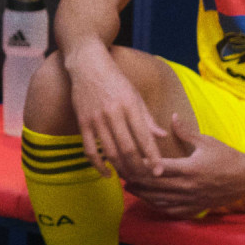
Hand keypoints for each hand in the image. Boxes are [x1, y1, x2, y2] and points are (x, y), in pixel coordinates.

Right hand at [63, 47, 166, 178]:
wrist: (87, 65)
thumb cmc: (115, 80)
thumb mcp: (135, 95)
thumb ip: (147, 118)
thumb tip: (162, 136)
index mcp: (130, 106)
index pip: (144, 137)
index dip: (153, 157)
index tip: (159, 171)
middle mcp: (113, 113)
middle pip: (127, 149)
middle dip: (138, 168)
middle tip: (145, 178)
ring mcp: (96, 119)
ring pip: (110, 152)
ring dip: (121, 169)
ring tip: (130, 178)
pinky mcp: (82, 123)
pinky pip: (90, 150)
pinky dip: (98, 165)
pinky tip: (107, 173)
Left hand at [123, 114, 244, 217]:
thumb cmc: (227, 156)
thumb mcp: (207, 141)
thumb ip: (186, 132)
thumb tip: (172, 116)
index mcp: (190, 168)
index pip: (159, 167)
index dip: (142, 165)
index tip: (128, 160)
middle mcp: (188, 186)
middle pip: (156, 185)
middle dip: (137, 181)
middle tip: (122, 175)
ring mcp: (192, 199)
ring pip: (161, 200)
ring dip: (144, 195)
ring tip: (129, 188)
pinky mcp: (196, 207)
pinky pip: (173, 210)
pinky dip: (159, 206)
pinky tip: (149, 202)